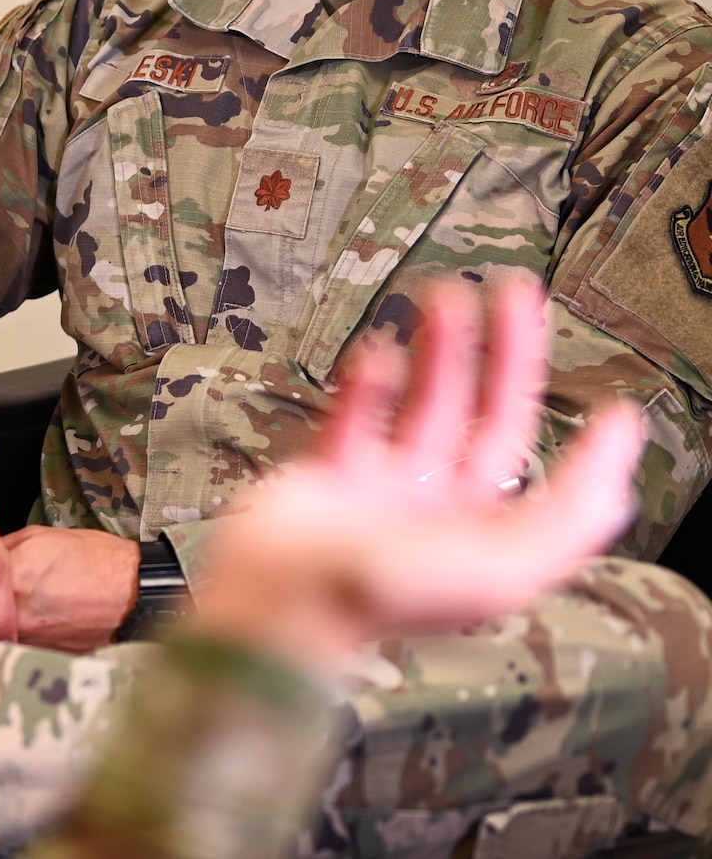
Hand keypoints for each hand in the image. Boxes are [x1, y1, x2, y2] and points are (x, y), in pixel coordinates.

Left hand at [1, 525, 138, 652]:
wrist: (134, 594)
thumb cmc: (93, 559)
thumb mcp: (40, 538)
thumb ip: (0, 550)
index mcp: (8, 576)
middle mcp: (13, 612)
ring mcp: (28, 641)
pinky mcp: (42, 659)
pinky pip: (9, 657)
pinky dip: (0, 650)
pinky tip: (1, 642)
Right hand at [195, 281, 642, 668]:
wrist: (276, 600)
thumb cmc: (385, 598)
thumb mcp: (503, 569)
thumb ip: (569, 518)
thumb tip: (620, 467)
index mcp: (487, 539)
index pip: (548, 479)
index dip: (581, 442)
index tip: (611, 400)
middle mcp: (441, 510)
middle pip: (487, 419)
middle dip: (505, 355)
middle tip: (513, 295)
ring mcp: (384, 487)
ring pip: (425, 404)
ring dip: (440, 350)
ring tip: (445, 299)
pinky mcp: (328, 471)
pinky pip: (357, 413)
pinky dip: (369, 382)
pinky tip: (379, 354)